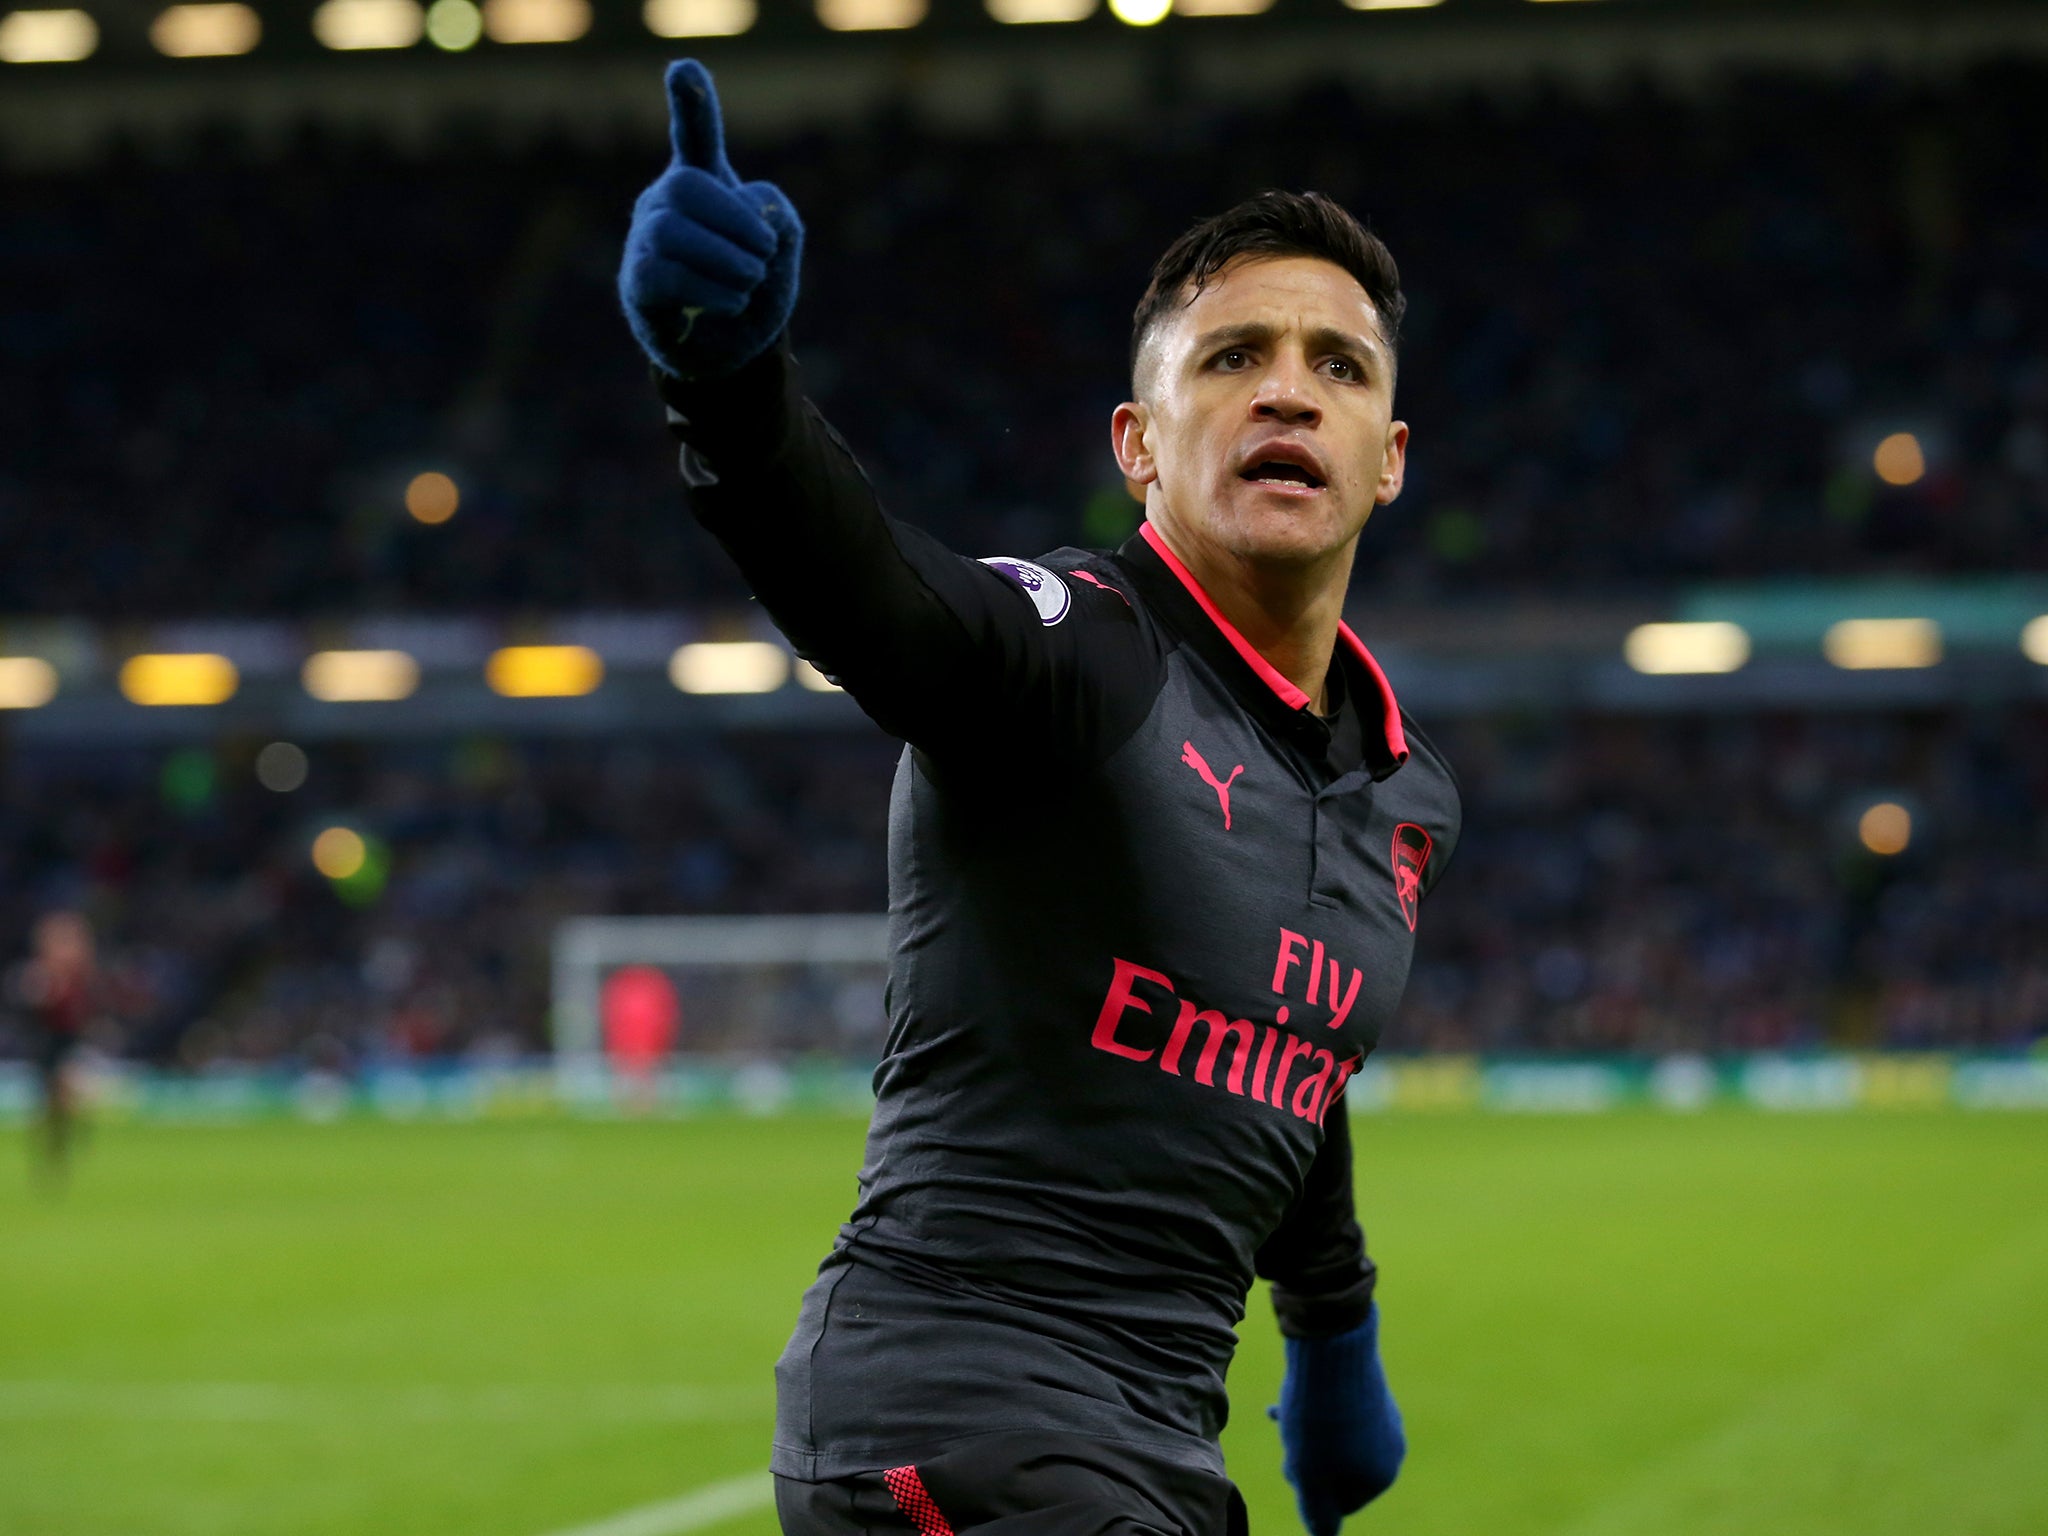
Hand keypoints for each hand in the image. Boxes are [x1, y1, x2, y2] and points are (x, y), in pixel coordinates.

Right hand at [618, 59, 803, 379]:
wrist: (732, 350)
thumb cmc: (751, 287)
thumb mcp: (782, 250)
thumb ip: (779, 216)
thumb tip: (753, 205)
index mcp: (703, 184)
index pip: (694, 136)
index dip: (692, 104)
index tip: (685, 69)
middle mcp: (664, 203)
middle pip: (688, 187)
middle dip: (736, 221)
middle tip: (765, 253)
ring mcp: (644, 241)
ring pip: (674, 232)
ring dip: (727, 260)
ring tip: (751, 281)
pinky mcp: (637, 283)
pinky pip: (665, 274)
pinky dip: (711, 289)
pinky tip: (733, 302)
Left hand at [1270, 1303, 1404, 1535]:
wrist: (1334, 1347)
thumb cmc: (1318, 1419)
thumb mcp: (1309, 1475)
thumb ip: (1317, 1512)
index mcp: (1381, 1476)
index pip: (1340, 1502)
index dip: (1310, 1486)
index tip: (1295, 1463)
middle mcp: (1391, 1447)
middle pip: (1337, 1467)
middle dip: (1308, 1457)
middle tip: (1289, 1438)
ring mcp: (1384, 1415)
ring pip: (1335, 1436)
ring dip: (1309, 1432)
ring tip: (1285, 1414)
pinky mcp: (1372, 1386)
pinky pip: (1340, 1409)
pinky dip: (1316, 1408)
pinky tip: (1290, 1397)